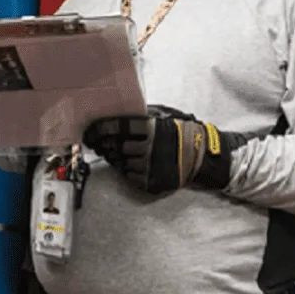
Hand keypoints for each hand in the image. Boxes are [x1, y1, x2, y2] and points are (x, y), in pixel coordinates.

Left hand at [83, 105, 247, 194]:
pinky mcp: (152, 182)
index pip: (117, 128)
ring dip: (116, 158)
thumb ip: (142, 115)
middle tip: (97, 143)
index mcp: (151, 128)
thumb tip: (117, 111)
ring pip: (121, 163)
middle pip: (115, 147)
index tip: (91, 131)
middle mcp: (149, 148)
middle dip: (103, 145)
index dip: (100, 129)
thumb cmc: (181, 132)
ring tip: (117, 153)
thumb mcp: (164, 115)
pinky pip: (130, 176)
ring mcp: (151, 167)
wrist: (203, 156)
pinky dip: (127, 170)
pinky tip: (132, 164)